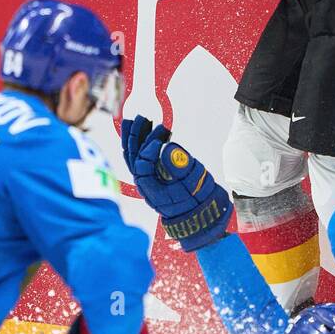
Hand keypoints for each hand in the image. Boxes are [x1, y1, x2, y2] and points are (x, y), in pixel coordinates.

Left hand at [123, 118, 232, 251]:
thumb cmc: (198, 200)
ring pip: (135, 156)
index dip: (150, 147)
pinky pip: (142, 159)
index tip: (162, 134)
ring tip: (139, 120)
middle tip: (143, 118)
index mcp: (151, 188)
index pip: (142, 164)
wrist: (201, 215)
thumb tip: (167, 148)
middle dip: (136, 137)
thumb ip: (181, 167)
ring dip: (136, 138)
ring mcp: (148, 180)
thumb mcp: (193, 184)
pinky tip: (146, 132)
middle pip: (133, 158)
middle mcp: (145, 184)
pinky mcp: (154, 177)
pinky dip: (142, 145)